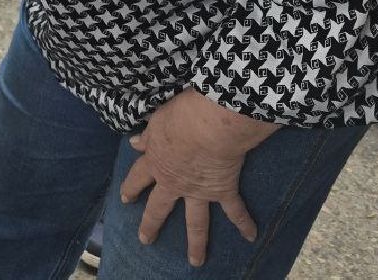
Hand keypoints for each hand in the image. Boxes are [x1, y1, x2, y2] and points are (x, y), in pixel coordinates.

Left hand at [120, 88, 276, 266]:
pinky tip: (252, 236)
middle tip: (145, 240)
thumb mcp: (157, 121)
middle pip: (159, 207)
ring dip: (196, 243)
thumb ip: (148, 136)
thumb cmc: (180, 116)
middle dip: (151, 224)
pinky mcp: (223, 190)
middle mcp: (174, 182)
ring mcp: (199, 191)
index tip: (125, 199)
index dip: (131, 187)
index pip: (138, 177)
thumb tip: (135, 143)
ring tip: (195, 261)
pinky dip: (244, 223)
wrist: (208, 125)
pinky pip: (235, 211)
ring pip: (196, 222)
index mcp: (156, 162)